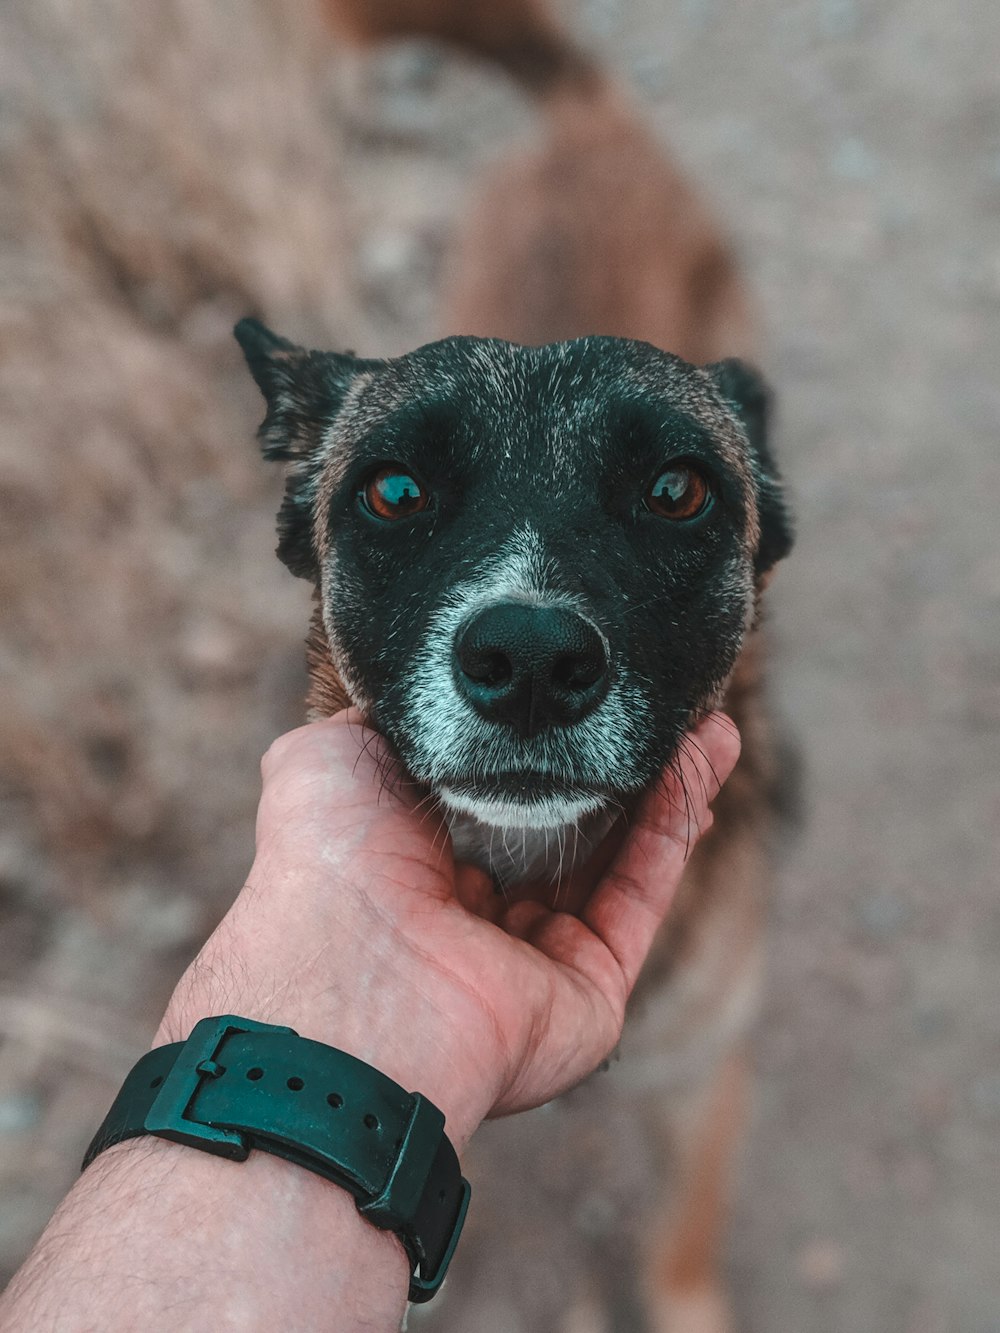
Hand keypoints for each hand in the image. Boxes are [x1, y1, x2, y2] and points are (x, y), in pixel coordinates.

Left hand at [159, 710, 739, 1148]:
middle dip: (618, 766)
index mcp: (413, 864)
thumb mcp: (324, 760)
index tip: (583, 691)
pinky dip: (672, 829)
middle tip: (664, 702)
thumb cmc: (324, 868)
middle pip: (569, 828)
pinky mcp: (590, 989)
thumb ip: (378, 724)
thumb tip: (414, 693)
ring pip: (616, 858)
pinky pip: (640, 896)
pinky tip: (697, 762)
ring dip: (665, 788)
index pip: (497, 797)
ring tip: (707, 722)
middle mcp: (476, 915)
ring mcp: (536, 957)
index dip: (544, 746)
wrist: (350, 980)